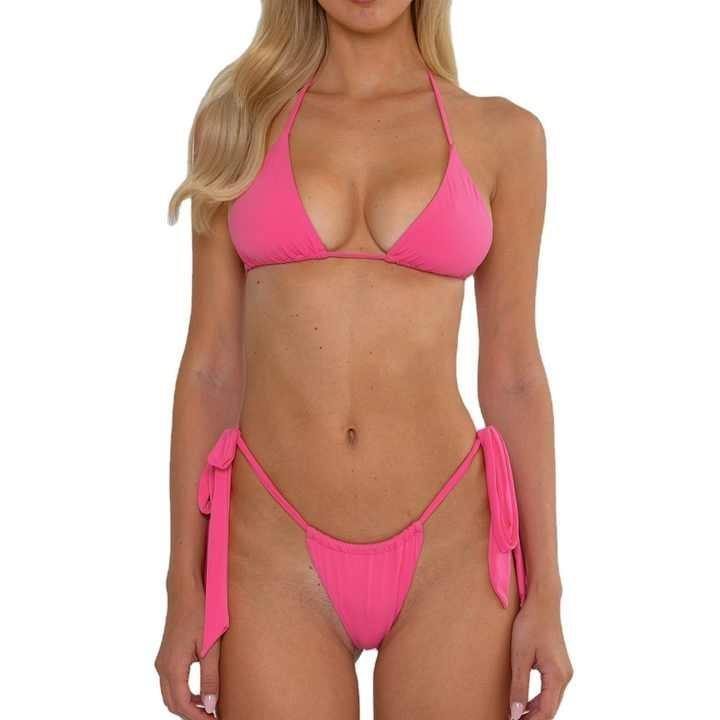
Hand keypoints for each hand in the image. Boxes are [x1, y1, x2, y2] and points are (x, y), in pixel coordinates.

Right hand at [155, 584, 218, 718]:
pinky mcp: (166, 655)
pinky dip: (183, 693)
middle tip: (212, 717)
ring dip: (187, 705)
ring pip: (170, 695)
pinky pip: (170, 683)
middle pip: (173, 704)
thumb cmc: (200, 613)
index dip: (198, 718)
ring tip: (208, 708)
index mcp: (172, 667)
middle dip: (191, 715)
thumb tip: (210, 706)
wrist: (185, 590)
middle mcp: (162, 667)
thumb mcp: (210, 647)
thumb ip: (210, 678)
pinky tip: (200, 692)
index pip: (183, 705)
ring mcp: (162, 661)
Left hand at [509, 592, 572, 718]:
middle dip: (533, 718)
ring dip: (535, 711)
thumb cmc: (530, 625)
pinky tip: (525, 702)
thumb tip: (516, 713)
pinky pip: (550, 690)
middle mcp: (565, 676)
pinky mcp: (559, 665)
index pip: (546, 711)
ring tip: (516, 716)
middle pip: (550, 709)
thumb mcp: (520, 656)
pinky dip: (538, 699)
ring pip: (551, 700)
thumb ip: (519, 686)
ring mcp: (564, 671)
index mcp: (558, 676)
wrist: (543, 602)